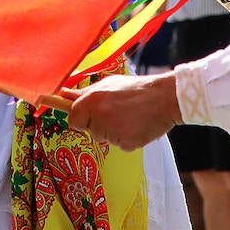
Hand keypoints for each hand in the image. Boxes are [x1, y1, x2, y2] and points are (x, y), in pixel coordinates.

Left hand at [61, 71, 181, 151]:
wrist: (165, 98)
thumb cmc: (136, 89)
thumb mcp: (108, 84)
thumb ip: (85, 93)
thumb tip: (63, 94)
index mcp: (92, 100)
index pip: (73, 119)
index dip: (81, 118)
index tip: (86, 117)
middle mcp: (100, 116)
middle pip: (90, 130)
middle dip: (99, 124)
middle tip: (117, 112)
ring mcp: (113, 132)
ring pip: (105, 138)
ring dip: (114, 131)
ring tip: (130, 116)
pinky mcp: (127, 143)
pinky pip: (120, 145)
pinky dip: (127, 138)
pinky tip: (137, 125)